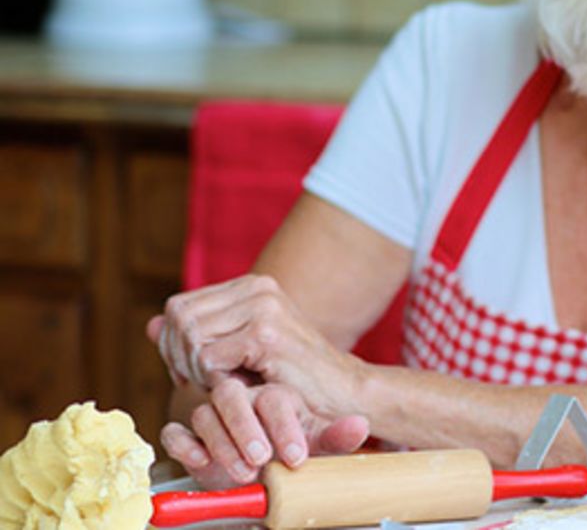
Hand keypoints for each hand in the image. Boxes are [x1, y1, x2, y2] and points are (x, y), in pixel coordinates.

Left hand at [147, 274, 363, 418]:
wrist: (342, 393)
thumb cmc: (294, 378)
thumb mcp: (239, 353)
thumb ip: (198, 338)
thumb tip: (150, 325)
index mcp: (252, 286)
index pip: (179, 306)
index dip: (172, 343)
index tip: (190, 372)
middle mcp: (258, 288)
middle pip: (178, 316)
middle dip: (177, 356)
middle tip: (199, 382)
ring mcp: (263, 307)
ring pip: (189, 335)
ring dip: (196, 369)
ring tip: (222, 384)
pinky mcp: (266, 334)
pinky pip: (206, 357)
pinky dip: (212, 379)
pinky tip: (237, 386)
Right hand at [160, 379, 367, 488]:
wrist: (272, 472)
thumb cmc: (297, 453)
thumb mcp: (321, 447)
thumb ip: (338, 437)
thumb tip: (360, 425)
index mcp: (273, 396)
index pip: (273, 398)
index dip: (284, 427)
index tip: (297, 458)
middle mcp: (241, 400)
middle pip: (230, 396)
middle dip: (245, 429)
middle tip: (263, 459)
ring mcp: (214, 418)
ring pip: (203, 415)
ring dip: (221, 443)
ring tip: (244, 472)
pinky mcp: (190, 439)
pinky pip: (175, 434)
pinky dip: (183, 445)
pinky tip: (200, 461)